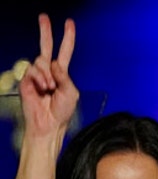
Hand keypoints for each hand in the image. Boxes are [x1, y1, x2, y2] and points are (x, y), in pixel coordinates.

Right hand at [19, 13, 77, 139]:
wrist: (49, 124)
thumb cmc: (62, 111)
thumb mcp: (71, 93)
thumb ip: (65, 77)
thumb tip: (53, 64)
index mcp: (61, 73)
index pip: (64, 51)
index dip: (67, 37)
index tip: (69, 23)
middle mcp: (48, 71)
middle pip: (46, 46)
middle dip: (46, 31)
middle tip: (44, 16)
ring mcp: (37, 75)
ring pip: (41, 62)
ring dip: (48, 75)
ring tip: (50, 89)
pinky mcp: (27, 80)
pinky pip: (33, 71)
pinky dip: (40, 79)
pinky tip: (43, 89)